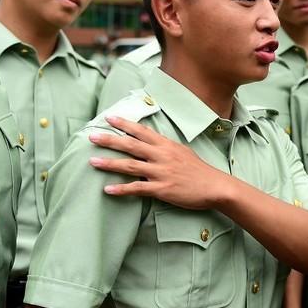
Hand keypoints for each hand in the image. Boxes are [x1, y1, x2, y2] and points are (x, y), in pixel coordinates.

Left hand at [88, 116, 232, 209]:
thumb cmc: (198, 170)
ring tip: (92, 162)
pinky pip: (137, 188)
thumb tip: (149, 142)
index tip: (109, 118)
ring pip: (130, 166)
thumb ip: (164, 147)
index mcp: (166, 145)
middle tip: (92, 137)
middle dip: (110, 140)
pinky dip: (121, 189)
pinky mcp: (161, 189)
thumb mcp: (182, 151)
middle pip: (131, 145)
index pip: (141, 131)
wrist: (215, 186)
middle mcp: (161, 156)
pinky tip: (108, 189)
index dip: (124, 124)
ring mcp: (160, 172)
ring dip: (110, 163)